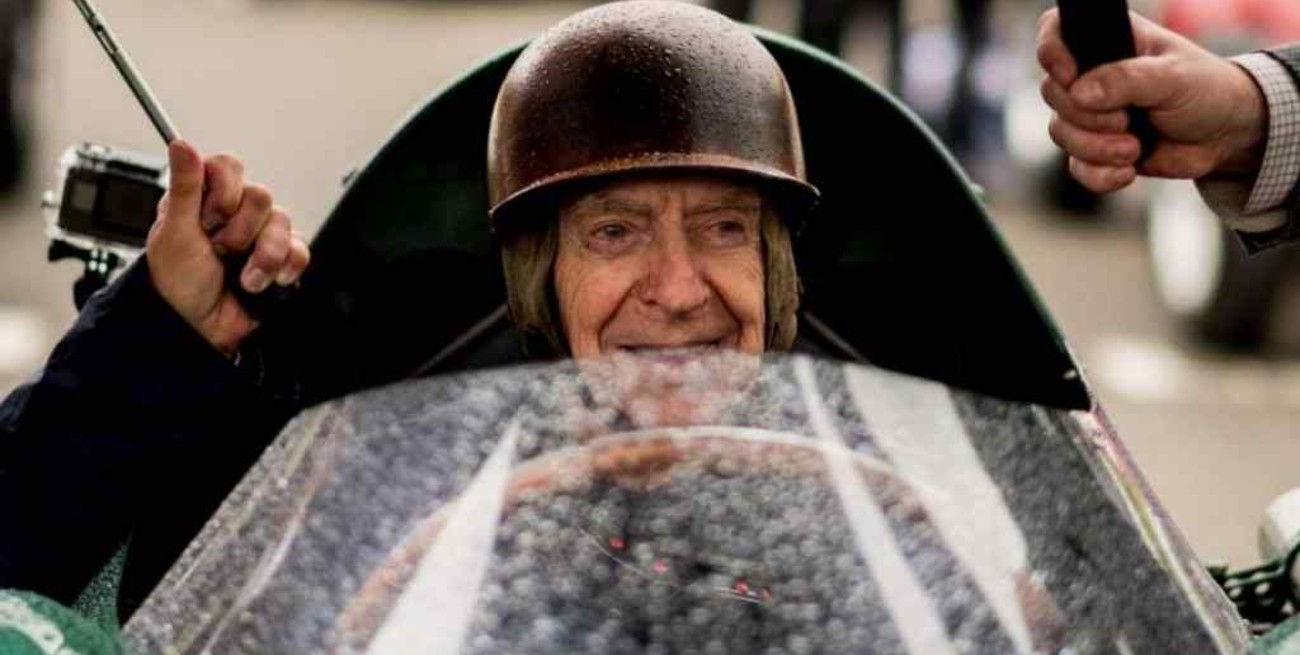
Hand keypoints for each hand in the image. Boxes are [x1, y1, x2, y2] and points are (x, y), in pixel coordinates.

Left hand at [146, 140, 309, 357]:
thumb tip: (181, 144)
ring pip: (283, 222)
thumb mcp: (174, 232)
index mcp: (204, 199)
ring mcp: (261, 235)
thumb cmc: (178, 284)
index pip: (229, 166)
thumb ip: (184, 186)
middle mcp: (234, 212)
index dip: (224, 191)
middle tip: (220, 250)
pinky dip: (285, 268)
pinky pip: (301, 249)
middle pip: (261, 195)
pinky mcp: (282, 259)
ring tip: (242, 276)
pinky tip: (264, 282)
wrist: (201, 330)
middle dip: (240, 231)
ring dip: (262, 256)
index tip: (209, 218)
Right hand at [1037, 8, 1266, 192]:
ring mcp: (1091, 114)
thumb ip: (1126, 79)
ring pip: (1061, 133)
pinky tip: (1128, 170)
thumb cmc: (1206, 90)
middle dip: (1088, 116)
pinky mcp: (1096, 150)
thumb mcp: (1173, 77)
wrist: (1225, 136)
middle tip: (1127, 119)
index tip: (1070, 76)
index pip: (1055, 31)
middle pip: (1053, 93)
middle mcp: (1092, 75)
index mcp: (1109, 41)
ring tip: (1134, 148)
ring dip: (1097, 148)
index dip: (1052, 53)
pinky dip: (1099, 174)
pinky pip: (1076, 167)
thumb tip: (1079, 91)